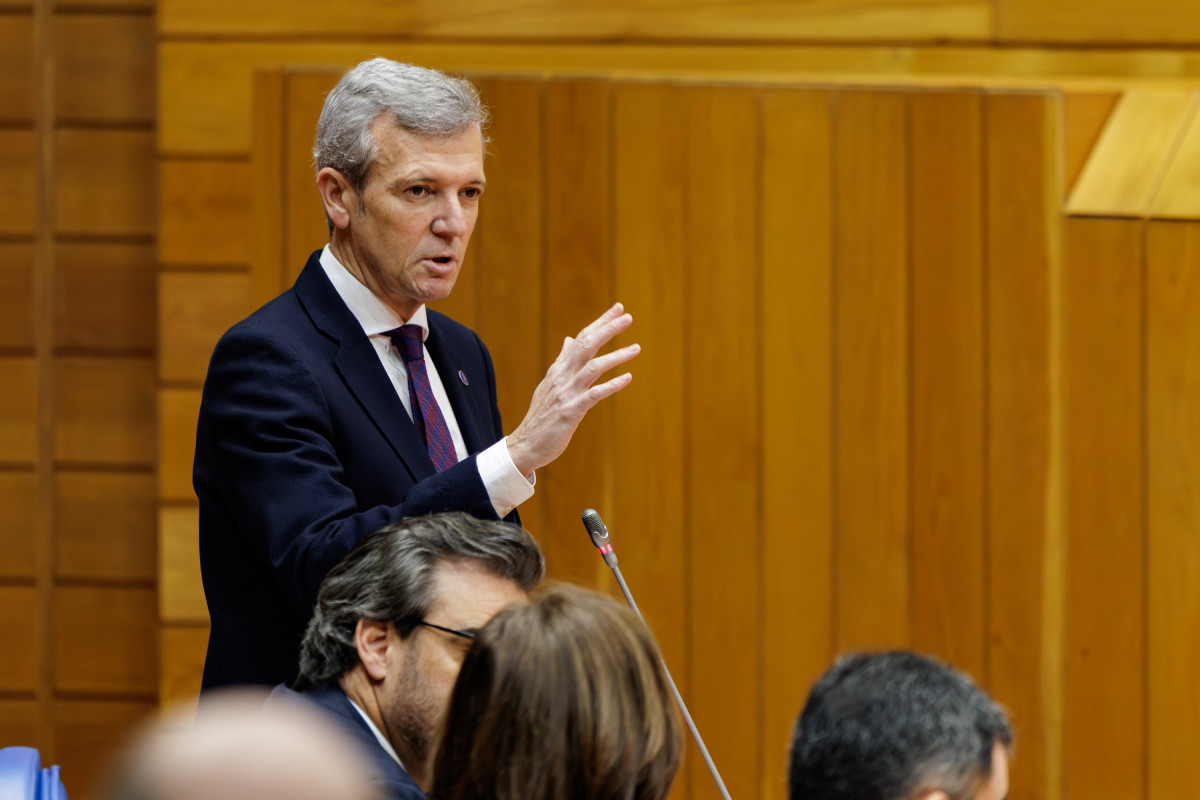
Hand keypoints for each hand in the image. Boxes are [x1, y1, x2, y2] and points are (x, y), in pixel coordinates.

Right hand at [506, 303, 639, 475]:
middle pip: (586, 345)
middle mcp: (562, 376)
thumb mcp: (550, 384)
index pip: (581, 338)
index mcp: (558, 369)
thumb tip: (568, 339)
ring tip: (636, 348)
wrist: (526, 444)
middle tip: (628, 317)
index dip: (600, 323)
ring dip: (616, 356)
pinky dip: (612, 385)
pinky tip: (627, 378)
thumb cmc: (542, 416)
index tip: (618, 309)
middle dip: (607, 329)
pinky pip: (594, 395)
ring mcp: (566, 393)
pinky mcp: (571, 411)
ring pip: (593, 367)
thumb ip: (562, 361)